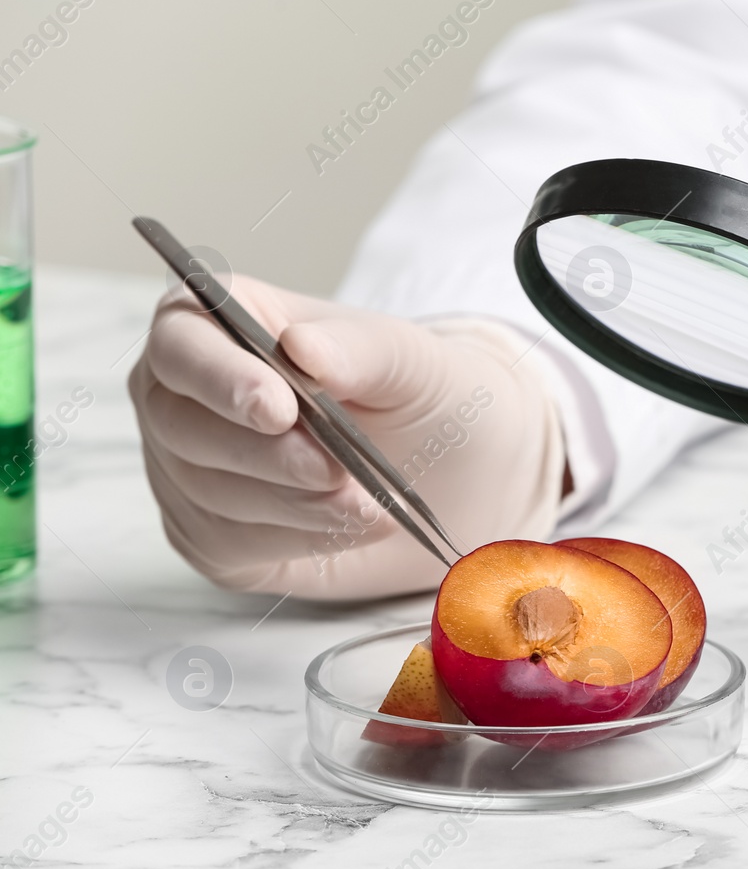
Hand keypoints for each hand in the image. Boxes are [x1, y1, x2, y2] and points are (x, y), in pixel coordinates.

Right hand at [129, 276, 565, 598]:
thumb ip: (357, 348)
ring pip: (208, 491)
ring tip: (369, 502)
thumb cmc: (415, 396)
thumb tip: (301, 346)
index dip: (220, 378)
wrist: (447, 474)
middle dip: (266, 454)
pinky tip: (352, 523)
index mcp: (221, 326)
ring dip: (296, 503)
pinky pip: (231, 543)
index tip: (278, 409)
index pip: (181, 343)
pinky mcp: (211, 534)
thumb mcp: (408, 359)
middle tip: (336, 471)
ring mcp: (187, 468)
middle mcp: (185, 395)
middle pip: (180, 425)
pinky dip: (301, 537)